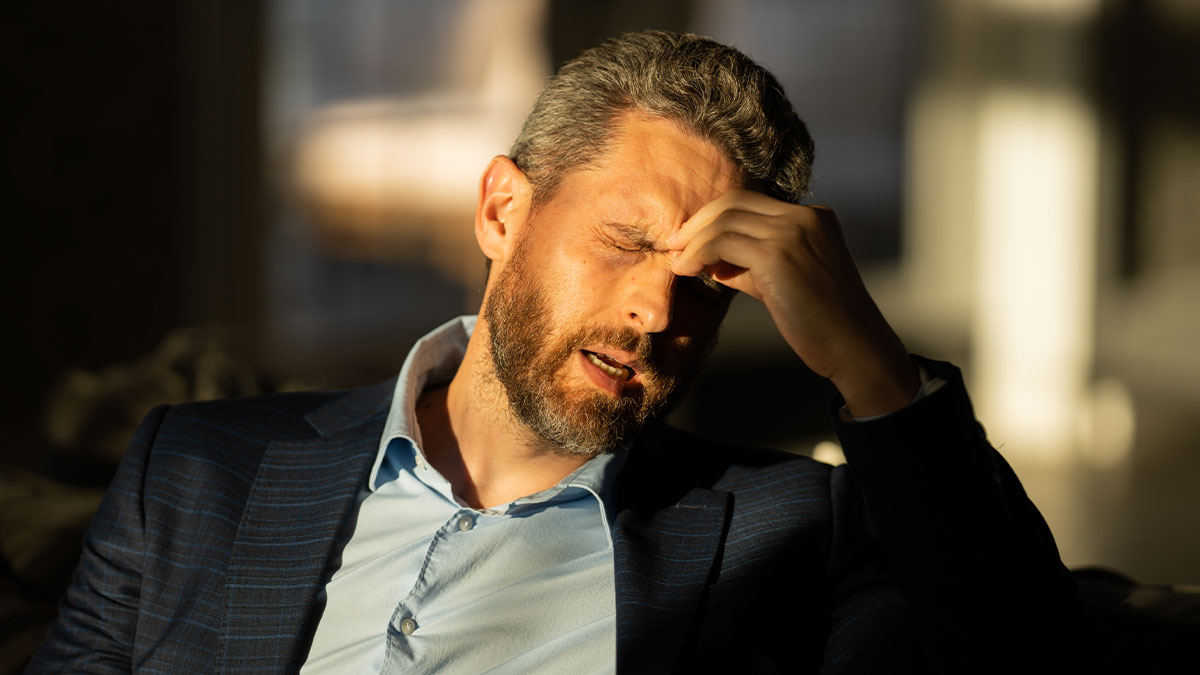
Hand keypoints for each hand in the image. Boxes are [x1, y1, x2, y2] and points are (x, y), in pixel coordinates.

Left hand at [668, 190, 918, 416]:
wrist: (854, 347)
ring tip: (678, 264)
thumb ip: (749, 266)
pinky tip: (687, 271)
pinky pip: (722, 243)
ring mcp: (793, 232)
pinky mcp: (779, 254)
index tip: (689, 240)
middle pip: (734, 202)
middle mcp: (805, 217)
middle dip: (697, 222)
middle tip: (673, 245)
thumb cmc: (821, 322)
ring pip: (724, 220)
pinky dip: (698, 254)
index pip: (750, 203)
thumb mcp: (782, 282)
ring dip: (693, 241)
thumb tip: (708, 261)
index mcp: (814, 217)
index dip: (714, 218)